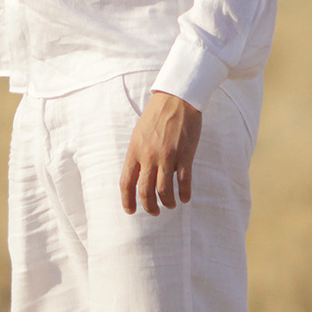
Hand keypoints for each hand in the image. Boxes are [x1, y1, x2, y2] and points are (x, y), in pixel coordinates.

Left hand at [120, 92, 201, 214]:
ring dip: (167, 203)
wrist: (177, 99)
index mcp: (135, 151)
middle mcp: (149, 157)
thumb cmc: (157, 115)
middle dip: (149, 207)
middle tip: (154, 212)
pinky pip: (183, 181)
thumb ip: (138, 155)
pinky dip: (184, 194)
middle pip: (145, 191)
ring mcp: (167, 157)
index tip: (131, 211)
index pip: (126, 183)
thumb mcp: (139, 134)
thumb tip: (138, 175)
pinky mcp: (185, 155)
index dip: (127, 201)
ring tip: (170, 205)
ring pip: (164, 191)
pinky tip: (185, 198)